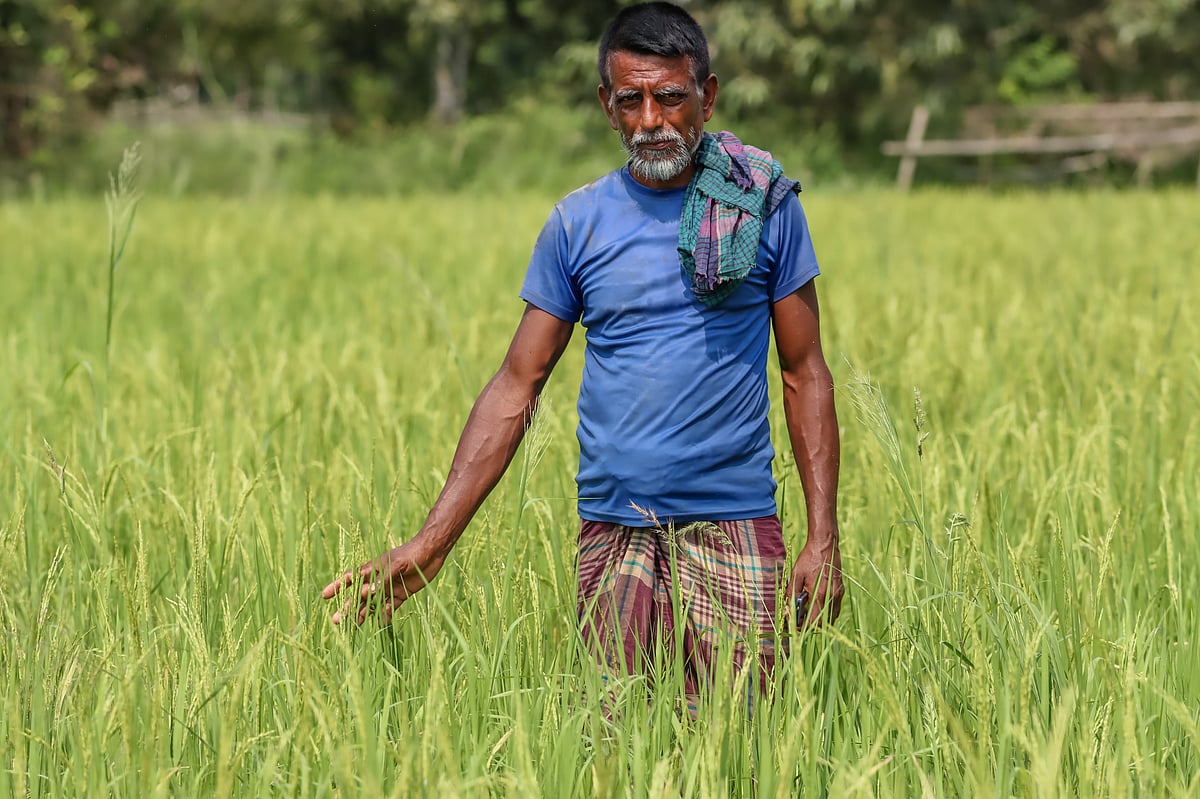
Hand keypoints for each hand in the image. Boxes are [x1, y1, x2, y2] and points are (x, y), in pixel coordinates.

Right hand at [321, 537, 446, 624]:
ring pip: (373, 603)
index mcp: (373, 569)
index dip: (338, 586)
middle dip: (348, 607)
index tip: (325, 595)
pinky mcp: (402, 593)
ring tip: (353, 626)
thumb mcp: (398, 564)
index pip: (351, 578)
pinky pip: (391, 607)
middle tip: (336, 620)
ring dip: (363, 613)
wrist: (433, 551)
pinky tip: (380, 624)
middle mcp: (378, 579)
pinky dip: (385, 615)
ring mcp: (389, 587)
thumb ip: (383, 578)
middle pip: (360, 595)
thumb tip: (368, 592)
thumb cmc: (412, 553)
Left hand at [786, 538, 843, 627]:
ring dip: (821, 619)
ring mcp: (838, 594)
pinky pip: (836, 607)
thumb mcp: (796, 575)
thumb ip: (791, 594)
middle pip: (823, 622)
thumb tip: (787, 609)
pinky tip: (818, 605)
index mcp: (819, 595)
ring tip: (809, 614)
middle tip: (801, 621)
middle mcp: (831, 597)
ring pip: (832, 616)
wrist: (825, 545)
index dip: (803, 626)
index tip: (795, 625)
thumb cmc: (809, 558)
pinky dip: (827, 611)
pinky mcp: (840, 590)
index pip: (813, 621)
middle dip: (812, 625)